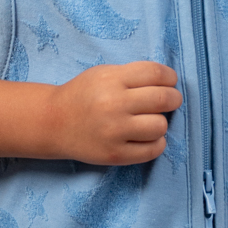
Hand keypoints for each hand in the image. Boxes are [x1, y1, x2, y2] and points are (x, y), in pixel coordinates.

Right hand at [48, 61, 181, 165]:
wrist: (53, 123)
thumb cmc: (84, 95)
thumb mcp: (103, 74)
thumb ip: (133, 75)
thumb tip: (169, 82)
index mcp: (111, 79)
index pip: (156, 74)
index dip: (170, 78)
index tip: (170, 83)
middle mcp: (113, 104)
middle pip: (163, 99)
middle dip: (173, 99)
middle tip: (169, 101)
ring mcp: (115, 131)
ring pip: (161, 126)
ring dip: (160, 123)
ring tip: (150, 121)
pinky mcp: (116, 154)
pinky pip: (153, 150)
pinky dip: (157, 143)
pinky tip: (146, 137)